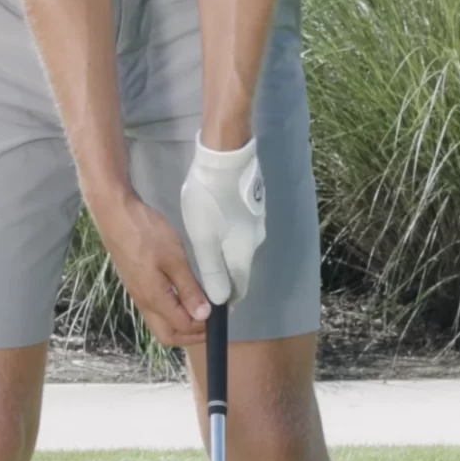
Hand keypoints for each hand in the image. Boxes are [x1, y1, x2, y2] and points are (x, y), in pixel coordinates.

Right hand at [91, 194, 211, 347]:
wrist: (115, 215)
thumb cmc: (146, 233)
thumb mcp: (174, 258)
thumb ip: (188, 288)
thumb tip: (203, 315)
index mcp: (154, 299)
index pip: (182, 327)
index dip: (203, 326)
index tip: (220, 315)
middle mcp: (144, 304)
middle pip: (168, 336)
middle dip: (191, 336)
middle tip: (211, 323)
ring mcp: (138, 296)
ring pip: (161, 325)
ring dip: (182, 326)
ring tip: (201, 313)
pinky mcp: (137, 286)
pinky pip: (156, 312)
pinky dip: (173, 314)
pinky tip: (184, 300)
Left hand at [179, 138, 266, 306]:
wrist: (226, 158)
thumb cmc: (210, 200)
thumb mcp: (204, 240)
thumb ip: (212, 272)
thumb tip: (220, 301)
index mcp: (243, 254)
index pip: (238, 288)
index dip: (225, 298)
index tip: (211, 302)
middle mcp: (255, 242)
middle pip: (238, 268)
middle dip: (223, 277)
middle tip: (203, 277)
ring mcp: (257, 223)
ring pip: (239, 249)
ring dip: (224, 255)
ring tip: (207, 251)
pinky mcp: (253, 208)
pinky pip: (241, 231)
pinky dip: (228, 237)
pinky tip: (216, 228)